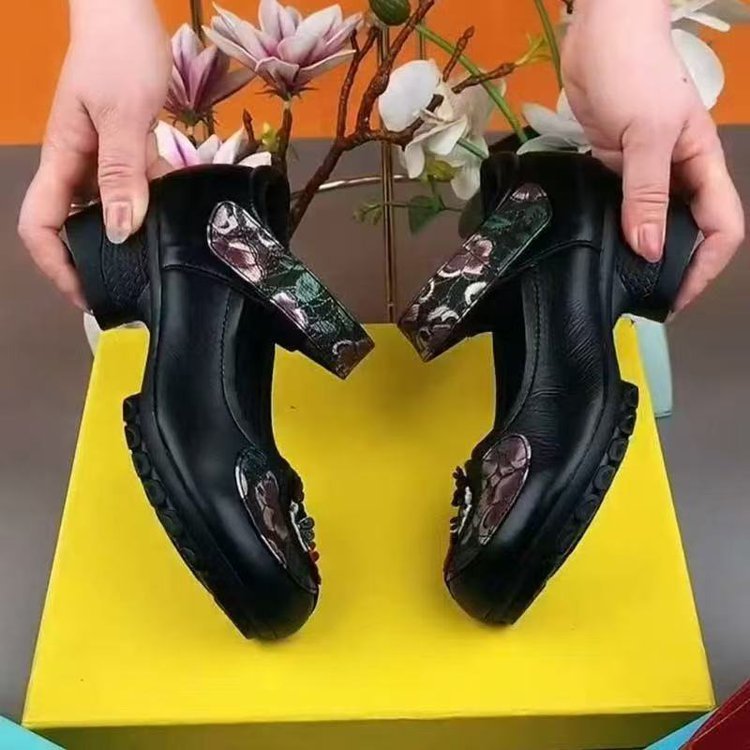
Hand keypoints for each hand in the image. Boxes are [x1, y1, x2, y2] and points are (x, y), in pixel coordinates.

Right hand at [18, 0, 170, 308]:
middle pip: (72, 228)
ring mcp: (102, 158)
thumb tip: (122, 230)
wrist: (128, 13)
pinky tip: (175, 228)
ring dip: (125, 243)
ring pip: (107, 213)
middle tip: (129, 294)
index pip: (39, 226)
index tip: (87, 295)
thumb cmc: (118, 54)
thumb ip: (122, 172)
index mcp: (63, 161)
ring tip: (154, 273)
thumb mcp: (122, 114)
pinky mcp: (126, 150)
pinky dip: (149, 210)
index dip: (56, 266)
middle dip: (93, 264)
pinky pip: (134, 190)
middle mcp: (78, 167)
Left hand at [562, 0, 743, 311]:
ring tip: (620, 282)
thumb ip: (647, 192)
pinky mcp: (615, 165)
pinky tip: (601, 247)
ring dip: (643, 251)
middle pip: (689, 229)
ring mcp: (646, 170)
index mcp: (702, 164)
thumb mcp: (645, 134)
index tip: (676, 297)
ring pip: (654, 221)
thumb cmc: (632, 72)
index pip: (722, 227)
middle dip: (675, 266)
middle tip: (645, 298)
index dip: (706, 266)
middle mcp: (678, 172)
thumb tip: (650, 249)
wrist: (598, 35)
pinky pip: (623, 207)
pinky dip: (617, 229)